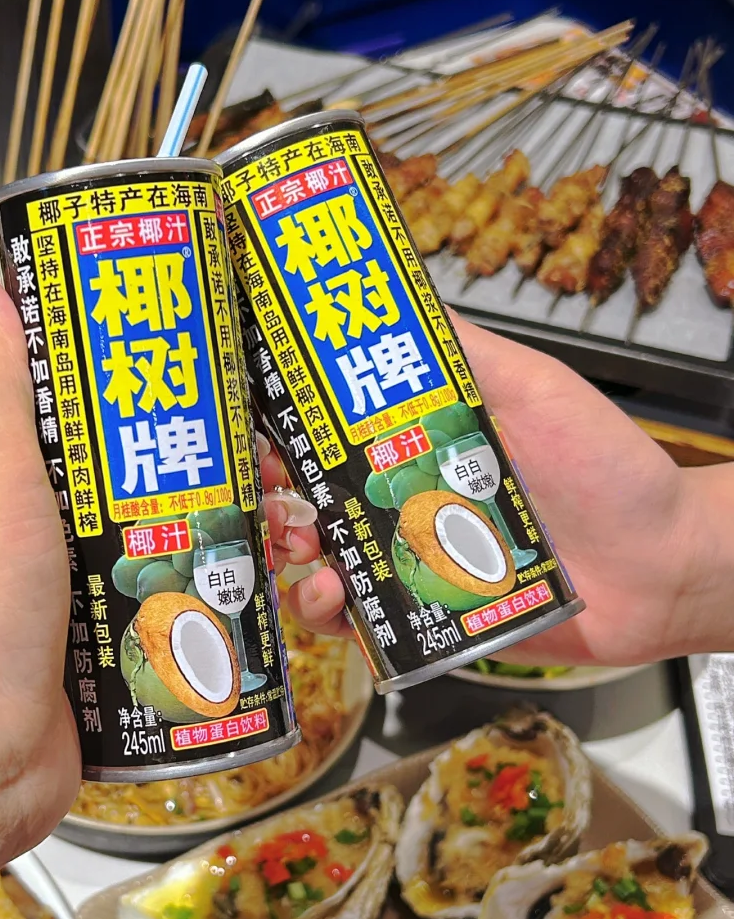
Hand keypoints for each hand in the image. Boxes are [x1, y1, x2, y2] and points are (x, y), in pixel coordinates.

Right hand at [261, 317, 730, 665]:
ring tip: (302, 552)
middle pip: (312, 501)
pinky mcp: (429, 620)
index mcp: (424, 445)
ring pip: (325, 564)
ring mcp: (415, 564)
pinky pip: (362, 625)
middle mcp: (409, 503)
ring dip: (294, 559)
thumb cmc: (610, 470)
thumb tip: (401, 294)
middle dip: (271, 499)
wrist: (662, 565)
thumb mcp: (535, 388)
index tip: (256, 427)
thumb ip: (467, 351)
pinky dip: (332, 616)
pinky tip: (333, 598)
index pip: (333, 434)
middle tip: (261, 496)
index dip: (286, 431)